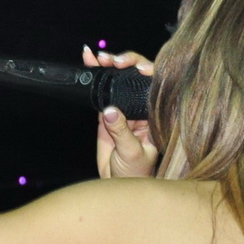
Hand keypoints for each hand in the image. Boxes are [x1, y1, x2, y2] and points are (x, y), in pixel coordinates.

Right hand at [84, 47, 156, 178]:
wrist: (119, 186)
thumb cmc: (136, 173)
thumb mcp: (132, 153)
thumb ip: (121, 131)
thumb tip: (110, 110)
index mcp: (154, 114)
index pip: (154, 85)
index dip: (146, 70)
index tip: (135, 68)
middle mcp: (140, 108)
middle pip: (134, 77)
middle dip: (124, 63)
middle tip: (112, 60)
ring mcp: (123, 109)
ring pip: (117, 81)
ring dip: (107, 66)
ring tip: (96, 57)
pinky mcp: (106, 115)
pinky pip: (101, 92)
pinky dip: (94, 77)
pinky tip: (89, 64)